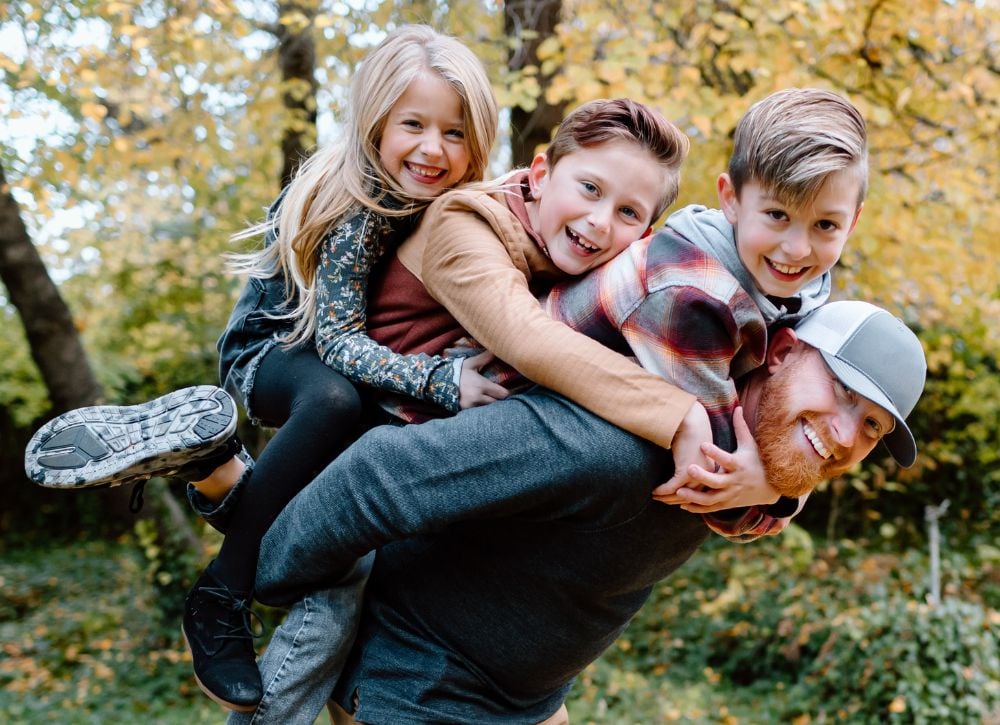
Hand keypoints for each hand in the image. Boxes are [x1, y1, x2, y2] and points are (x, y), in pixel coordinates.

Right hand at [458, 351, 509, 408]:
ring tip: (488, 400)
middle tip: (498, 396)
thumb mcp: (470, 364)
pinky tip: (479, 405)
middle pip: (496, 403)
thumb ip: (484, 358)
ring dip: (488, 405)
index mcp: (481, 385)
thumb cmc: (456, 372)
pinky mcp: (464, 412)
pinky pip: (477, 412)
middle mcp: (477, 397)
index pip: (502, 394)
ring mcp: (470, 406)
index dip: (506, 393)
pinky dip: (479, 410)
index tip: (507, 391)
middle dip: (497, 400)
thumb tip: (495, 350)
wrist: (437, 382)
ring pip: (487, 409)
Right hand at [652, 400, 711, 503]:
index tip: (672, 499)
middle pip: (690, 496)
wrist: (691, 421)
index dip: (685, 496)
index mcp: (710, 471)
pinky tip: (654, 491)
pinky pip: (671, 487)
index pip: (699, 491)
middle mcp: (706, 475)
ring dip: (666, 497)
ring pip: (680, 494)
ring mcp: (697, 475)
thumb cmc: (692, 431)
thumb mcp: (695, 449)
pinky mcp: (685, 472)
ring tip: (654, 496)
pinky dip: (661, 491)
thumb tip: (682, 467)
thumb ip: (691, 460)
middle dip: (674, 500)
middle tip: (660, 500)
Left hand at [657, 407, 778, 512]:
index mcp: (739, 465)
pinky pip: (710, 509)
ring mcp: (730, 495)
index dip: (715, 453)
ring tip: (679, 491)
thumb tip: (736, 407)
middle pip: (717, 482)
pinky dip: (697, 508)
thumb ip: (741, 428)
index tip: (703, 444)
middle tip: (688, 469)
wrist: (772, 488)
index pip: (726, 459)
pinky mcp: (727, 504)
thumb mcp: (751, 445)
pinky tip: (682, 504)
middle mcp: (734, 481)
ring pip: (712, 499)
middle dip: (702, 477)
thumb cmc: (758, 461)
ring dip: (695, 497)